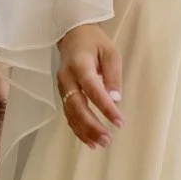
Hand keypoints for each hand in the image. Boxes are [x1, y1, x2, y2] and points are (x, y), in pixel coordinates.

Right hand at [56, 25, 122, 150]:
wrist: (72, 35)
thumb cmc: (95, 43)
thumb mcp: (110, 52)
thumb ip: (112, 75)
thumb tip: (116, 99)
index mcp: (79, 64)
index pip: (92, 89)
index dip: (105, 107)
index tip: (119, 121)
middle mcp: (67, 78)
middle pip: (77, 106)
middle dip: (92, 125)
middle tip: (108, 139)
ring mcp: (62, 87)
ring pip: (70, 114)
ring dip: (84, 131)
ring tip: (101, 144)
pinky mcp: (63, 94)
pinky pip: (68, 115)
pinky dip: (77, 129)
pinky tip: (89, 141)